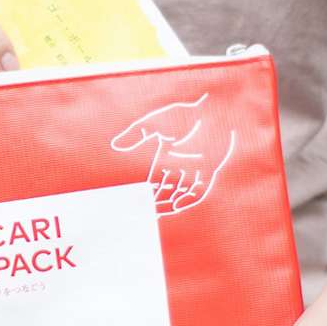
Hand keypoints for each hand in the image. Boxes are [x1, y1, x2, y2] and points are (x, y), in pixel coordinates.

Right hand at [110, 93, 236, 215]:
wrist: (211, 113)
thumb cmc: (182, 115)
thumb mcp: (153, 124)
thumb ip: (135, 134)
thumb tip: (116, 145)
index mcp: (165, 158)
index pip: (153, 183)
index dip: (144, 193)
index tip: (133, 202)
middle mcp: (179, 168)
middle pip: (165, 192)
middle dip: (154, 203)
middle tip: (142, 213)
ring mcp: (194, 171)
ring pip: (180, 195)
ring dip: (168, 205)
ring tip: (156, 213)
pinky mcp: (208, 173)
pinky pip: (197, 193)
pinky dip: (187, 200)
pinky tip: (176, 206)